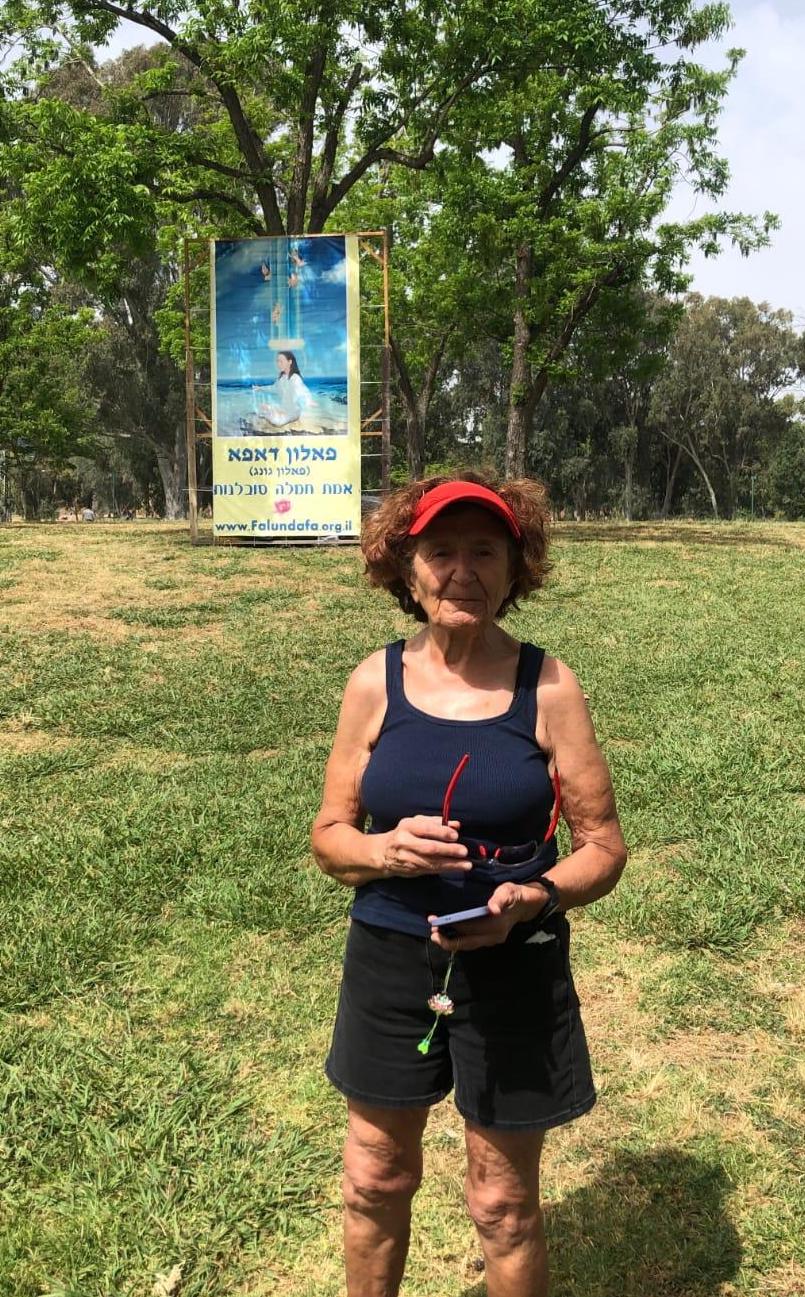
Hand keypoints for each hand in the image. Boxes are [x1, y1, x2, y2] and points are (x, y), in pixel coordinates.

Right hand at [378, 816, 470, 876]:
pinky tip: (458, 868)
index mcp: (407, 826)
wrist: (383, 853)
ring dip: (451, 863)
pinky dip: (446, 869)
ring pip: (432, 862)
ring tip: (466, 864)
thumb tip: (456, 825)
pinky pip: (432, 870)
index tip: (456, 835)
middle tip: (464, 851)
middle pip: (429, 847)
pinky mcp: (413, 870)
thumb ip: (436, 822)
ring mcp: (408, 858)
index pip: (426, 829)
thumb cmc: (405, 833)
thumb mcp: (416, 823)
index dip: (441, 832)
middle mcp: (406, 842)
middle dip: (448, 850)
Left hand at [428, 880, 549, 951]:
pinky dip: (458, 938)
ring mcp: (491, 939)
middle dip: (446, 940)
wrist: (529, 903)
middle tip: (432, 931)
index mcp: (496, 927)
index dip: (451, 929)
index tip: (436, 923)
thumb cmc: (516, 894)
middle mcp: (492, 937)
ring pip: (467, 945)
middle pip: (465, 944)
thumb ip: (500, 899)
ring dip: (451, 940)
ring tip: (436, 932)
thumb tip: (492, 908)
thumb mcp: (509, 892)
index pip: (468, 931)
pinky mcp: (489, 937)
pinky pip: (470, 941)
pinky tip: (448, 931)